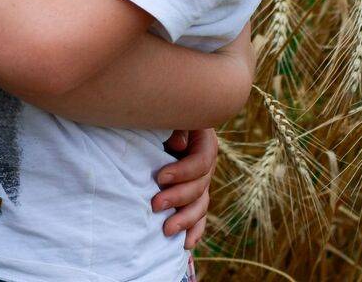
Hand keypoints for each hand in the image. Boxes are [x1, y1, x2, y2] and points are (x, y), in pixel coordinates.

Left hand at [152, 126, 216, 250]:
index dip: (183, 171)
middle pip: (200, 186)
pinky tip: (185, 244)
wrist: (157, 120)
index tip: (160, 177)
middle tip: (155, 204)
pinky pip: (199, 217)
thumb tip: (178, 144)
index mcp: (204, 143)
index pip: (202, 161)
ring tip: (166, 230)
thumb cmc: (159, 117)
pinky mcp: (193, 197)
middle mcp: (206, 165)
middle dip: (178, 198)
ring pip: (201, 205)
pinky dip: (194, 231)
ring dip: (185, 220)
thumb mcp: (169, 116)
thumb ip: (176, 125)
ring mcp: (201, 183)